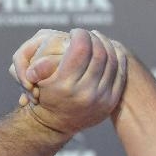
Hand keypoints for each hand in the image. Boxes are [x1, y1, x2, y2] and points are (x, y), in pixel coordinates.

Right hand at [11, 29, 127, 133]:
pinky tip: (109, 49)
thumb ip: (41, 60)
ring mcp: (100, 99)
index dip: (80, 34)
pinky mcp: (111, 101)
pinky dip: (116, 56)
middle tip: (88, 33)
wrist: (56, 124)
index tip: (75, 32)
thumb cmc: (43, 94)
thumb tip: (52, 42)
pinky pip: (120, 72)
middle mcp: (84, 93)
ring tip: (97, 38)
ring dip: (106, 44)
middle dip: (94, 37)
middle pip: (98, 52)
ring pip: (111, 60)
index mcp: (64, 85)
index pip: (81, 48)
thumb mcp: (34, 79)